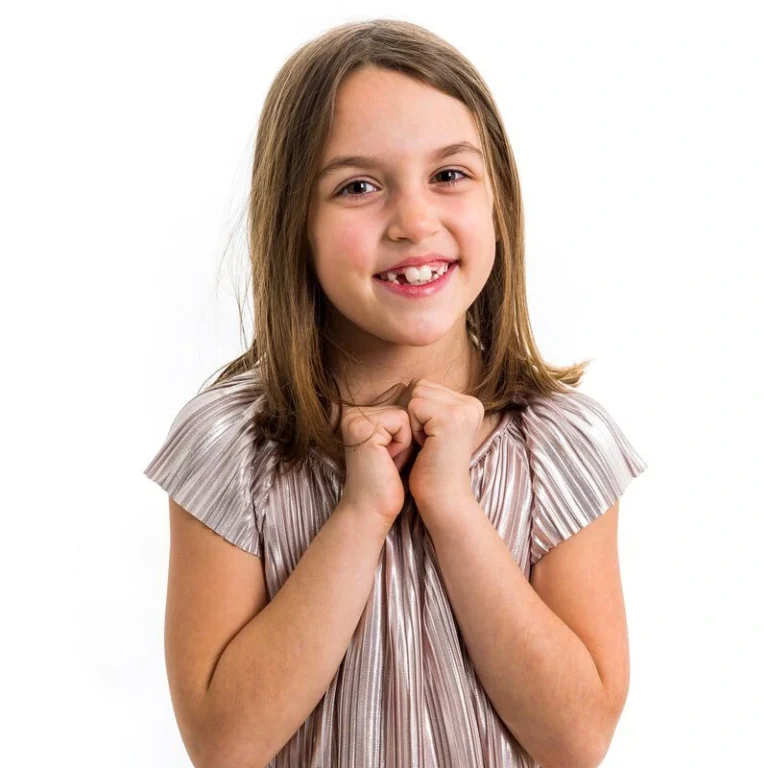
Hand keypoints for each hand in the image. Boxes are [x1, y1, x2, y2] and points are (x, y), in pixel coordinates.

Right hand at [337, 382, 416, 527]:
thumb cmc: (389, 480)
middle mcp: (353, 412)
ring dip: (406, 441)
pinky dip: (403, 443)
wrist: (373, 509)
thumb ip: (403, 420)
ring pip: (406, 414)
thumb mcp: (398, 443)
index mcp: (359, 414)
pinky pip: (402, 422)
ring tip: (389, 460)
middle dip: (408, 436)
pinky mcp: (365, 427)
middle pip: (405, 407)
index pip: (402, 406)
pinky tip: (388, 461)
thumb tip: (427, 395)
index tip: (391, 455)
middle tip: (390, 460)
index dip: (408, 433)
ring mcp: (356, 418)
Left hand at [400, 378, 484, 524]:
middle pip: (420, 385)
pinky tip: (426, 446)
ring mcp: (464, 409)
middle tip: (428, 442)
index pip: (425, 386)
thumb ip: (429, 404)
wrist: (442, 498)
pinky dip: (413, 428)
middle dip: (414, 415)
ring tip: (428, 443)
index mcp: (470, 403)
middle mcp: (472, 403)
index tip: (431, 438)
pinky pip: (414, 406)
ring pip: (416, 394)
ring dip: (412, 421)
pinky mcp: (451, 418)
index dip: (417, 413)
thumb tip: (403, 382)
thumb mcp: (433, 428)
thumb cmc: (431, 466)